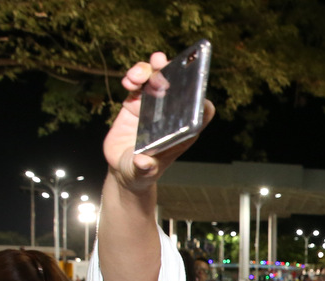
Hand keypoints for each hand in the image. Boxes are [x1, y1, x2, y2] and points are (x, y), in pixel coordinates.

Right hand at [102, 53, 214, 193]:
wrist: (123, 169)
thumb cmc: (140, 172)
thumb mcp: (142, 173)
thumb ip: (144, 168)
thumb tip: (143, 163)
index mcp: (182, 131)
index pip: (201, 112)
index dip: (200, 99)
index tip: (193, 89)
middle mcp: (171, 115)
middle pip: (178, 87)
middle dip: (172, 71)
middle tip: (160, 62)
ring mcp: (154, 106)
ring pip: (156, 79)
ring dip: (148, 70)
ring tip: (137, 76)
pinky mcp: (136, 103)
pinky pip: (137, 84)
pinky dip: (133, 78)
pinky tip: (128, 82)